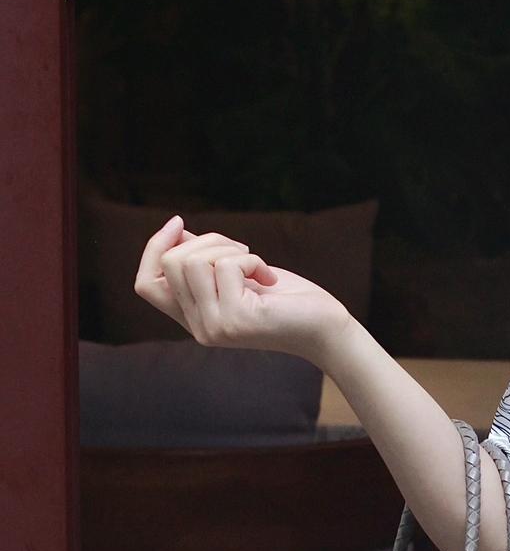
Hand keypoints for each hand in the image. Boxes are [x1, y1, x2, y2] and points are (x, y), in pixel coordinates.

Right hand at [133, 215, 351, 367]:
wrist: (324, 327)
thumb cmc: (287, 298)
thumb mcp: (239, 274)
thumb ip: (206, 260)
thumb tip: (176, 233)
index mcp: (193, 316)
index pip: (145, 284)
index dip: (153, 248)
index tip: (179, 223)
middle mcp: (197, 327)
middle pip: (169, 263)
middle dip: (207, 240)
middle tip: (242, 251)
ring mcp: (213, 327)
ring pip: (192, 261)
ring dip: (228, 248)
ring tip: (255, 264)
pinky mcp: (234, 321)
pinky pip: (226, 266)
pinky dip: (251, 259)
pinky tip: (269, 276)